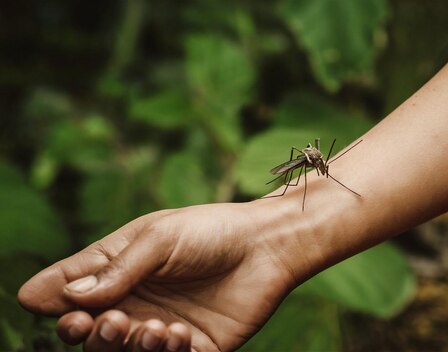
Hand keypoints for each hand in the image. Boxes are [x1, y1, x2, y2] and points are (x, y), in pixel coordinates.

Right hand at [18, 203, 297, 350]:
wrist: (266, 246)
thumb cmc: (210, 231)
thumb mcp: (159, 238)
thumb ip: (116, 268)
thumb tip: (66, 297)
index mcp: (118, 270)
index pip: (71, 292)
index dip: (56, 305)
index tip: (61, 310)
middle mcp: (135, 301)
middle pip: (92, 333)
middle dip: (94, 335)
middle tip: (113, 320)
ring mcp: (162, 326)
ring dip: (130, 347)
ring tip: (155, 327)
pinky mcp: (195, 346)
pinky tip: (178, 333)